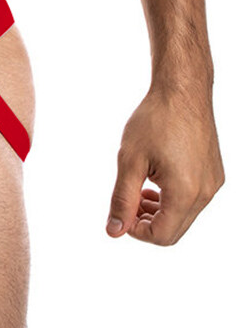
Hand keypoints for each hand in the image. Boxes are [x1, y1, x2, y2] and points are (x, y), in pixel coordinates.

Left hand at [106, 86, 223, 244]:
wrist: (182, 92)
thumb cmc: (154, 121)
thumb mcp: (129, 161)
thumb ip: (122, 199)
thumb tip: (114, 230)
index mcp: (186, 192)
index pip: (162, 236)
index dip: (135, 232)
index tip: (120, 212)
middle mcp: (206, 192)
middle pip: (174, 231)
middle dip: (146, 223)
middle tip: (127, 201)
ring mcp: (213, 183)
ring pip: (183, 217)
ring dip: (157, 212)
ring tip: (137, 190)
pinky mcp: (214, 174)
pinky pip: (192, 201)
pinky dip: (171, 200)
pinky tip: (153, 180)